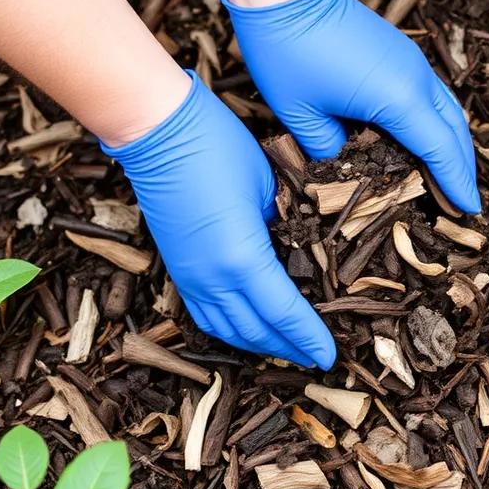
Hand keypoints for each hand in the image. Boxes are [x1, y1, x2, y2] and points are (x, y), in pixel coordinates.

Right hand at [101, 73, 335, 369]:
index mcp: (242, 259)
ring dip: (260, 345)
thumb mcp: (270, 188)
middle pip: (256, 331)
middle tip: (318, 356)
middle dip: (290, 348)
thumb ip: (287, 229)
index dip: (310, 337)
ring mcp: (190, 276)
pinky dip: (230, 331)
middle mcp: (212, 278)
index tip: (331, 355)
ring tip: (288, 349)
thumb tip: (305, 251)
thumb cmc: (217, 147)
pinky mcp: (177, 268)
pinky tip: (247, 328)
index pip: (285, 313)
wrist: (157, 132)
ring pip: (227, 330)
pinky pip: (205, 315)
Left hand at [223, 0, 480, 212]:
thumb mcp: (301, 116)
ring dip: (454, 144)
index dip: (456, 184)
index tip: (469, 210)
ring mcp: (412, 62)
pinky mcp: (402, 53)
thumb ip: (329, 151)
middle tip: (463, 203)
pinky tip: (426, 139)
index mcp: (398, 98)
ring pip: (449, 111)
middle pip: (456, 132)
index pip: (440, 151)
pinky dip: (439, 123)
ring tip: (451, 176)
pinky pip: (434, 95)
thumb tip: (342, 167)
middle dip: (463, 169)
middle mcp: (416, 79)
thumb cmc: (287, 50)